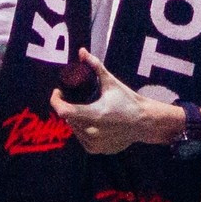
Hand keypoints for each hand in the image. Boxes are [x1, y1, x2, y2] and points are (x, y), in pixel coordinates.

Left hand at [48, 51, 172, 156]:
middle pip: (68, 119)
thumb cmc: (128, 101)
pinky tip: (87, 123)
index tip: (59, 92)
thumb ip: (95, 66)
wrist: (144, 122)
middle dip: (67, 107)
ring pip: (74, 130)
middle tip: (71, 98)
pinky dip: (82, 130)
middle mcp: (92, 132)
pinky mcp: (98, 150)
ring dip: (73, 119)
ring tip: (80, 109)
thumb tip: (81, 51)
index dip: (56, 100)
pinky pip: (82, 139)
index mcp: (94, 115)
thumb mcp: (111, 83)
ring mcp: (95, 143)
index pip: (64, 111)